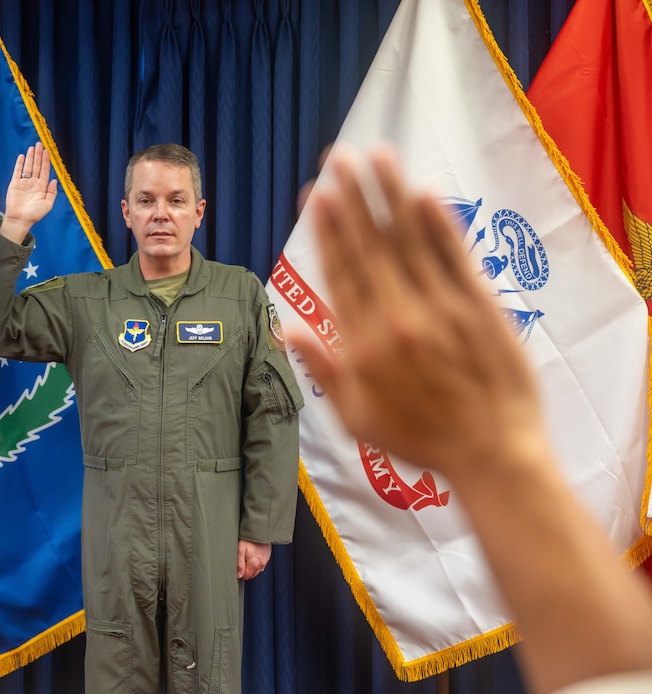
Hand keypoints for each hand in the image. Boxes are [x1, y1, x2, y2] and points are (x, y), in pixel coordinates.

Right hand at [0, 142, 58, 243]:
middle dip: (39, 155)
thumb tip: (54, 180)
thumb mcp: (48, 204)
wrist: (20, 219)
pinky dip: (20, 164)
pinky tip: (23, 156)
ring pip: (28, 166)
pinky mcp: (15, 183)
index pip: (45, 170)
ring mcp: (24, 182)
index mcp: (42, 187)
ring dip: (31, 157)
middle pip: (37, 166)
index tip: (47, 151)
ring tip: (33, 147)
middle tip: (40, 144)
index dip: (46, 161)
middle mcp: (33, 183)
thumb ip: (52, 192)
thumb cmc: (34, 214)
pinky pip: (17, 171)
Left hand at [237, 539, 271, 579]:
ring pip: (257, 570)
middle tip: (240, 563)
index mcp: (254, 564)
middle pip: (252, 574)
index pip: (246, 576)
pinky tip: (252, 557)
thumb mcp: (240, 550)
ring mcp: (265, 560)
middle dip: (245, 571)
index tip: (236, 567)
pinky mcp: (267, 556)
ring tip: (246, 559)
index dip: (240, 573)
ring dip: (251, 568)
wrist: (260, 529)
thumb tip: (239, 575)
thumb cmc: (248, 538)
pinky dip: (256, 564)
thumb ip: (239, 564)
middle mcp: (261, 564)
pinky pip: (261, 564)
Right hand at [286, 148, 545, 483]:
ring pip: (408, 241)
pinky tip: (422, 194)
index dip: (327, 230)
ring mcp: (439, 308)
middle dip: (352, 198)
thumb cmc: (420, 439)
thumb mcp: (356, 418)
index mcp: (363, 344)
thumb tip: (286, 330)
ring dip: (390, 195)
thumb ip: (321, 370)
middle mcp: (396, 318)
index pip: (339, 272)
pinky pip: (453, 256)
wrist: (492, 452)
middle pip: (368, 246)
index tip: (315, 195)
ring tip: (376, 156)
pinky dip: (438, 224)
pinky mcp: (478, 305)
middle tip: (339, 159)